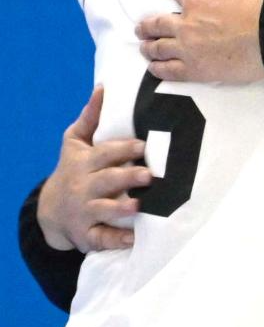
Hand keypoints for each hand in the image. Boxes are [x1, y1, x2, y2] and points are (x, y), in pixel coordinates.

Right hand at [37, 86, 151, 252]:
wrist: (51, 209)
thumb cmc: (73, 168)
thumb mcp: (75, 142)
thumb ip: (90, 117)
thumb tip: (103, 87)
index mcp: (84, 163)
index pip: (104, 154)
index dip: (123, 149)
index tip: (143, 145)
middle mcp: (83, 187)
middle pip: (106, 181)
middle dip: (127, 178)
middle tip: (149, 175)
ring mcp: (84, 212)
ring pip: (103, 210)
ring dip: (121, 209)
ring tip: (139, 206)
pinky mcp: (87, 235)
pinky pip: (102, 239)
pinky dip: (116, 240)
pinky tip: (133, 239)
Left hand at [137, 0, 263, 82]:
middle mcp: (186, 24)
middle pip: (158, 24)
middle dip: (147, 25)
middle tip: (141, 27)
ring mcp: (189, 49)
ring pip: (160, 49)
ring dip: (149, 47)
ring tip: (145, 48)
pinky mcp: (197, 70)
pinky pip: (171, 71)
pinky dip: (159, 69)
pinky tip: (155, 68)